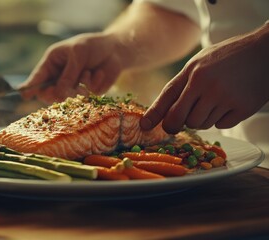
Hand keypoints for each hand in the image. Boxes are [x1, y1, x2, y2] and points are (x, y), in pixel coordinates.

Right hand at [19, 32, 122, 103]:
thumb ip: (68, 74)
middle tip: (63, 90)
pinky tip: (98, 74)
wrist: (116, 50)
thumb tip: (58, 92)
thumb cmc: (93, 46)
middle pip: (49, 94)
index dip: (30, 87)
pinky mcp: (86, 93)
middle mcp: (60, 77)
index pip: (38, 77)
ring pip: (68, 97)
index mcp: (52, 62)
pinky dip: (92, 84)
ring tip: (89, 72)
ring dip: (79, 86)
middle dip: (57, 93)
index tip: (25, 95)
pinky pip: (85, 97)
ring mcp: (72, 86)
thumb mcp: (78, 54)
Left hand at [140, 24, 268, 133]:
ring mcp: (224, 97)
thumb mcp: (201, 61)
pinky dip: (221, 119)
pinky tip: (229, 103)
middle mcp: (205, 84)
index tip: (144, 127)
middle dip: (174, 125)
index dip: (153, 114)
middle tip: (177, 124)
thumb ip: (183, 82)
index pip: (167, 96)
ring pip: (199, 124)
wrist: (265, 52)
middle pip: (179, 119)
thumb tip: (165, 110)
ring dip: (201, 119)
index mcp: (193, 71)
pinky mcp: (241, 108)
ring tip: (212, 102)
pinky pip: (220, 125)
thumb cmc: (229, 56)